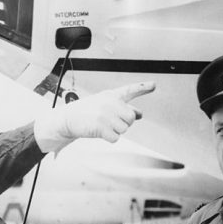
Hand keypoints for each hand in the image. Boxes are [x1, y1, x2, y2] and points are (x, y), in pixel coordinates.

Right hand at [33, 82, 155, 152]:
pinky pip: (116, 138)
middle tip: (111, 122)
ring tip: (103, 126)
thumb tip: (140, 114)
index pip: (130, 90)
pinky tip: (100, 132)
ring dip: (115, 131)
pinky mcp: (100, 126)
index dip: (143, 87)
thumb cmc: (88, 112)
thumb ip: (124, 109)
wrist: (68, 119)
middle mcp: (109, 103)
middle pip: (130, 118)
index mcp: (111, 96)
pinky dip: (109, 138)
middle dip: (124, 124)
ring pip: (124, 129)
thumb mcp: (105, 105)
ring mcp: (105, 114)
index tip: (154, 85)